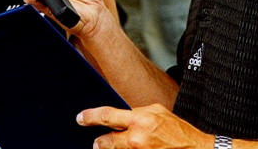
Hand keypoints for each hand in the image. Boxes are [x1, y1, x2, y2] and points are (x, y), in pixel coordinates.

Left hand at [77, 103, 212, 148]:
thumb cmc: (177, 130)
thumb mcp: (156, 112)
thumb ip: (137, 113)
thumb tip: (122, 116)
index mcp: (139, 120)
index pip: (107, 116)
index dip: (90, 117)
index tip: (80, 118)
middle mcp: (137, 138)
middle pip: (107, 142)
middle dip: (100, 143)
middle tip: (96, 143)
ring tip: (108, 148)